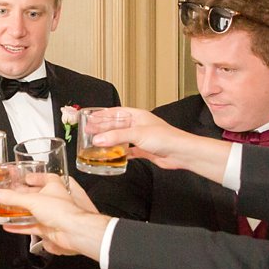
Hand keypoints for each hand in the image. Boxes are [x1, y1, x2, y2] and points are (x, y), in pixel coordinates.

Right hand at [0, 177, 110, 257]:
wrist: (72, 231)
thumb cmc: (62, 211)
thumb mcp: (32, 200)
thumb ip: (13, 198)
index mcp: (54, 187)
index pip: (45, 178)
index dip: (35, 177)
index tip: (25, 178)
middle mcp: (53, 200)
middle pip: (35, 197)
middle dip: (21, 197)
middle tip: (8, 195)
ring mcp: (50, 215)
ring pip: (32, 212)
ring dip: (19, 212)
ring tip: (5, 211)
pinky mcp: (47, 228)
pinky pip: (30, 226)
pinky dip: (20, 226)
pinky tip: (9, 226)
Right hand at [82, 106, 232, 182]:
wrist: (181, 153)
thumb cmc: (166, 138)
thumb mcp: (137, 134)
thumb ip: (116, 136)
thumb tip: (98, 138)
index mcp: (136, 115)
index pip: (114, 112)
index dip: (100, 115)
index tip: (88, 118)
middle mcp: (138, 125)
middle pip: (115, 126)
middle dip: (101, 129)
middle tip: (87, 132)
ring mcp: (140, 138)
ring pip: (120, 138)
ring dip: (109, 142)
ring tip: (95, 144)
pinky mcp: (144, 150)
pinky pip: (127, 151)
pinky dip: (119, 153)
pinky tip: (112, 156)